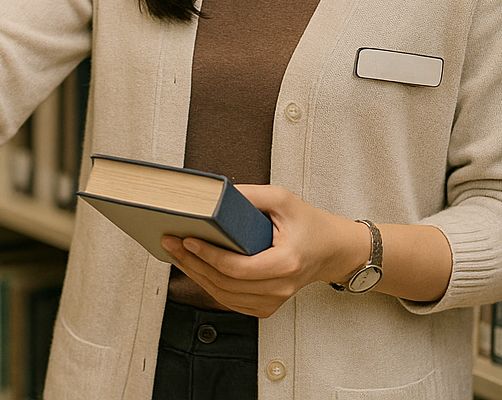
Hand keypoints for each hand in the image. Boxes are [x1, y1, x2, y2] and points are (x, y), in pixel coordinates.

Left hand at [160, 184, 369, 317]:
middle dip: (193, 263)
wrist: (331, 250)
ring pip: (223, 295)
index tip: (186, 239)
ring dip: (195, 275)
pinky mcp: (266, 306)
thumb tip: (212, 197)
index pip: (238, 268)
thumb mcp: (282, 198)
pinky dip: (208, 284)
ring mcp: (273, 301)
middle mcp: (280, 288)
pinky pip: (230, 300)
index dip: (208, 255)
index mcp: (286, 263)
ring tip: (175, 253)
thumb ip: (249, 195)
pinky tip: (193, 266)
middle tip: (170, 242)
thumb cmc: (307, 223)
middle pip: (225, 283)